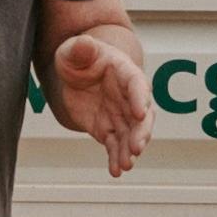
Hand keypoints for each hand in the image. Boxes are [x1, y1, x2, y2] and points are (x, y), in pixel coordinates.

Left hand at [47, 22, 151, 176]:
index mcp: (125, 72)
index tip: (140, 113)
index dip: (140, 99)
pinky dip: (116, 159)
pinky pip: (115, 146)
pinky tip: (115, 171)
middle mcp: (129, 97)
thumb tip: (83, 45)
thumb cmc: (79, 56)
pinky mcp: (109, 130)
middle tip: (137, 147)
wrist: (75, 74)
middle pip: (142, 116)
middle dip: (141, 132)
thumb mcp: (74, 50)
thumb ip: (80, 49)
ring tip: (125, 165)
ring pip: (131, 135)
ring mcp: (121, 115)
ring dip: (129, 151)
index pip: (137, 85)